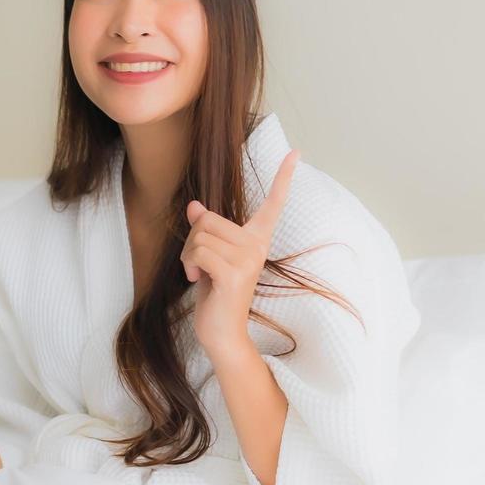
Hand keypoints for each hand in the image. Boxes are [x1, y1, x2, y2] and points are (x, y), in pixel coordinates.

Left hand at [181, 148, 300, 359]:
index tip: (296, 152)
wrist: (220, 332)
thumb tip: (194, 205)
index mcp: (256, 239)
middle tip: (198, 264)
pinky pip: (198, 252)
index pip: (273, 203)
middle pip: (207, 219)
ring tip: (199, 273)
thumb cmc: (215, 293)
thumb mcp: (208, 255)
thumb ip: (205, 230)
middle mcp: (258, 245)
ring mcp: (249, 259)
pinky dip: (189, 265)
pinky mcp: (236, 273)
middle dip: (191, 240)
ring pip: (199, 235)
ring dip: (187, 255)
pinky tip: (198, 280)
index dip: (284, 177)